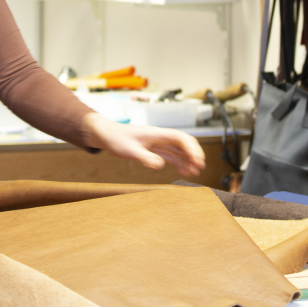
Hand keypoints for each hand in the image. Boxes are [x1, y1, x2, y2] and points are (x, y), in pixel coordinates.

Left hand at [80, 112, 205, 175]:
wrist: (107, 135)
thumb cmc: (117, 139)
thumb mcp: (130, 150)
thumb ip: (145, 158)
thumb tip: (159, 165)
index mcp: (157, 134)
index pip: (180, 138)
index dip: (191, 148)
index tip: (196, 160)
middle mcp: (160, 137)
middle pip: (184, 143)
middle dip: (194, 153)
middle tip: (200, 167)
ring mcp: (158, 143)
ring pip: (179, 150)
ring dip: (188, 160)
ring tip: (195, 172)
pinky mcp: (154, 149)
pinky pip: (171, 155)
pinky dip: (179, 163)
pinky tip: (184, 171)